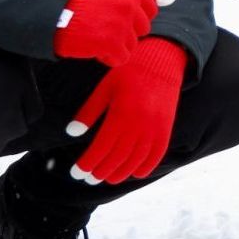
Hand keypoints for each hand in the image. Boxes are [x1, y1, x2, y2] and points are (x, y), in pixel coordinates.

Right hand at [53, 0, 173, 66]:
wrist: (51, 17)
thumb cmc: (85, 5)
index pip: (151, 10)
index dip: (133, 18)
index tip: (115, 16)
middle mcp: (127, 2)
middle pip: (143, 29)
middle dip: (126, 32)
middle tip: (102, 27)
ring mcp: (119, 22)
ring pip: (133, 45)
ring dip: (115, 46)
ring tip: (96, 36)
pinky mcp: (109, 42)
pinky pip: (120, 59)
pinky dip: (107, 58)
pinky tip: (93, 48)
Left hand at [65, 36, 187, 184]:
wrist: (163, 59)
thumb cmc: (129, 71)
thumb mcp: (105, 87)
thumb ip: (89, 111)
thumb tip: (72, 132)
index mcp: (121, 113)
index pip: (101, 147)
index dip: (88, 163)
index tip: (76, 173)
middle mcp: (140, 123)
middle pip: (118, 157)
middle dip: (101, 171)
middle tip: (88, 179)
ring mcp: (155, 126)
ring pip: (137, 159)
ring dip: (121, 173)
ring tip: (108, 179)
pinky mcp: (167, 126)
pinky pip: (158, 153)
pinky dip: (147, 166)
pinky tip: (135, 173)